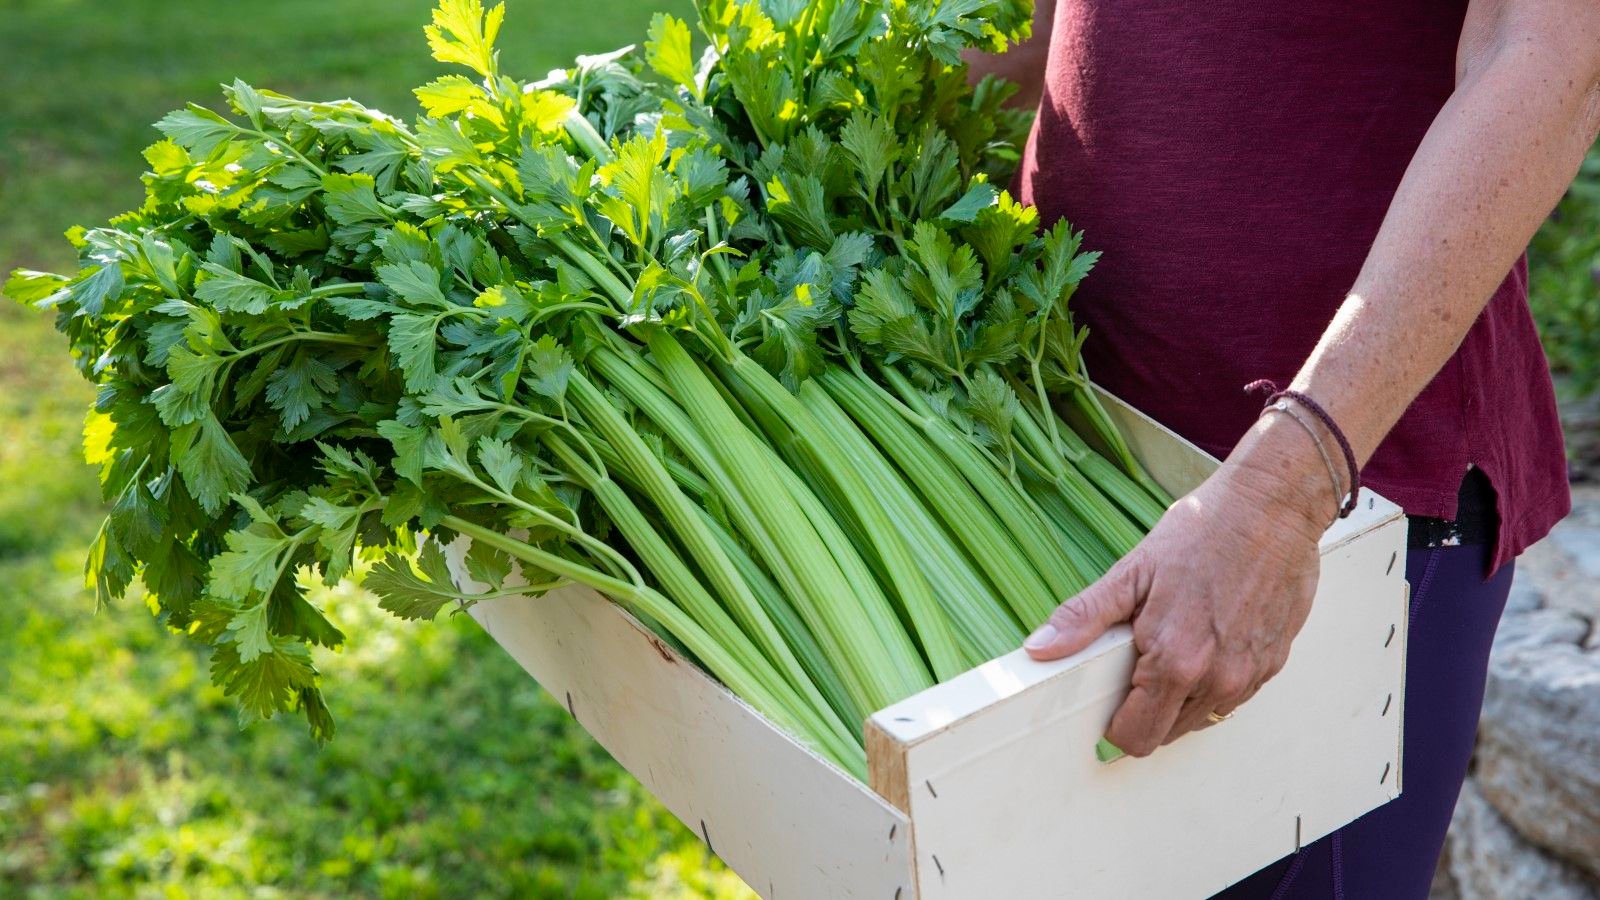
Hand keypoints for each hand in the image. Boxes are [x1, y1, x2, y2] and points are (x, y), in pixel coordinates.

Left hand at [1021, 415, 1333, 756]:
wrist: (1271, 507)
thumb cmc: (1203, 531)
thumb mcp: (1133, 571)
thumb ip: (1084, 618)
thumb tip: (1038, 649)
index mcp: (1176, 661)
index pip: (1135, 736)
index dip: (1115, 723)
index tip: (1109, 696)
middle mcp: (1218, 679)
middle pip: (1167, 735)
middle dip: (1146, 712)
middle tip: (1138, 663)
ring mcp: (1250, 675)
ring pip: (1201, 718)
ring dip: (1181, 698)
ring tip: (1175, 642)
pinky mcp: (1273, 663)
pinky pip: (1233, 696)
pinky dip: (1214, 682)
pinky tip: (1208, 637)